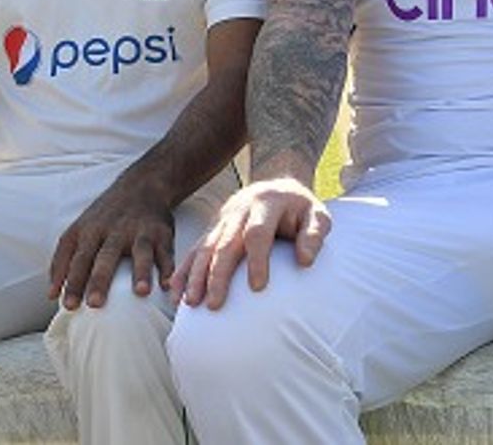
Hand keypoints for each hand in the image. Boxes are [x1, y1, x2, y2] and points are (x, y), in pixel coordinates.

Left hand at [48, 176, 174, 309]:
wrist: (142, 185)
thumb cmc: (105, 216)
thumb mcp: (79, 229)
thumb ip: (63, 259)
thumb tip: (51, 295)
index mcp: (90, 231)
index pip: (78, 259)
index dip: (72, 282)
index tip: (68, 306)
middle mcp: (113, 230)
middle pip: (105, 256)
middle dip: (99, 280)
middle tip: (95, 304)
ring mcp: (139, 230)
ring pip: (140, 251)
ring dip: (140, 272)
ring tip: (140, 293)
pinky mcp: (161, 232)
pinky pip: (166, 251)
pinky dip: (168, 267)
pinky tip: (168, 284)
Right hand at [173, 179, 329, 309]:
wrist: (277, 188)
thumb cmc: (300, 209)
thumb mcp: (317, 215)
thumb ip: (314, 235)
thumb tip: (305, 261)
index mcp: (266, 204)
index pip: (257, 233)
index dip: (257, 260)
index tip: (257, 287)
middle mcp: (240, 210)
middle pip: (225, 243)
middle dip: (218, 275)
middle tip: (215, 305)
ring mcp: (223, 219)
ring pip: (205, 247)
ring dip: (195, 275)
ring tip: (190, 303)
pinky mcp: (213, 229)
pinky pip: (195, 250)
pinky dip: (183, 270)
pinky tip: (175, 291)